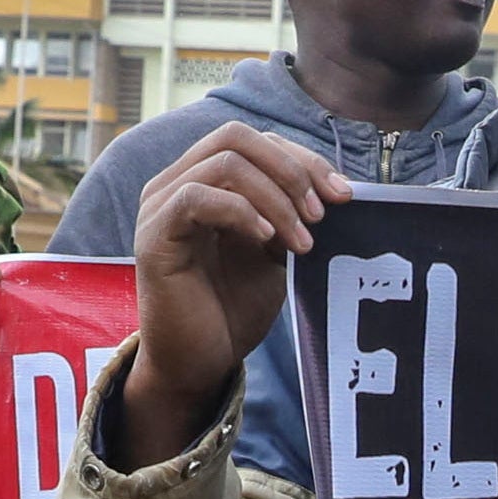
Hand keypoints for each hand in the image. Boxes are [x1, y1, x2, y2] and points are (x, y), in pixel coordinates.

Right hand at [110, 127, 347, 470]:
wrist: (200, 362)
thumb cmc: (232, 307)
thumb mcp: (274, 250)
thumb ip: (290, 213)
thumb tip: (335, 187)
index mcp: (203, 180)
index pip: (255, 141)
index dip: (304, 159)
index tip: (344, 196)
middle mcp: (175, 183)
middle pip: (235, 136)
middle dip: (291, 170)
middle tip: (321, 215)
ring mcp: (159, 207)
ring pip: (223, 163)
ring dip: (275, 198)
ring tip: (302, 241)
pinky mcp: (153, 237)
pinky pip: (196, 198)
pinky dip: (240, 211)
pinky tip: (265, 241)